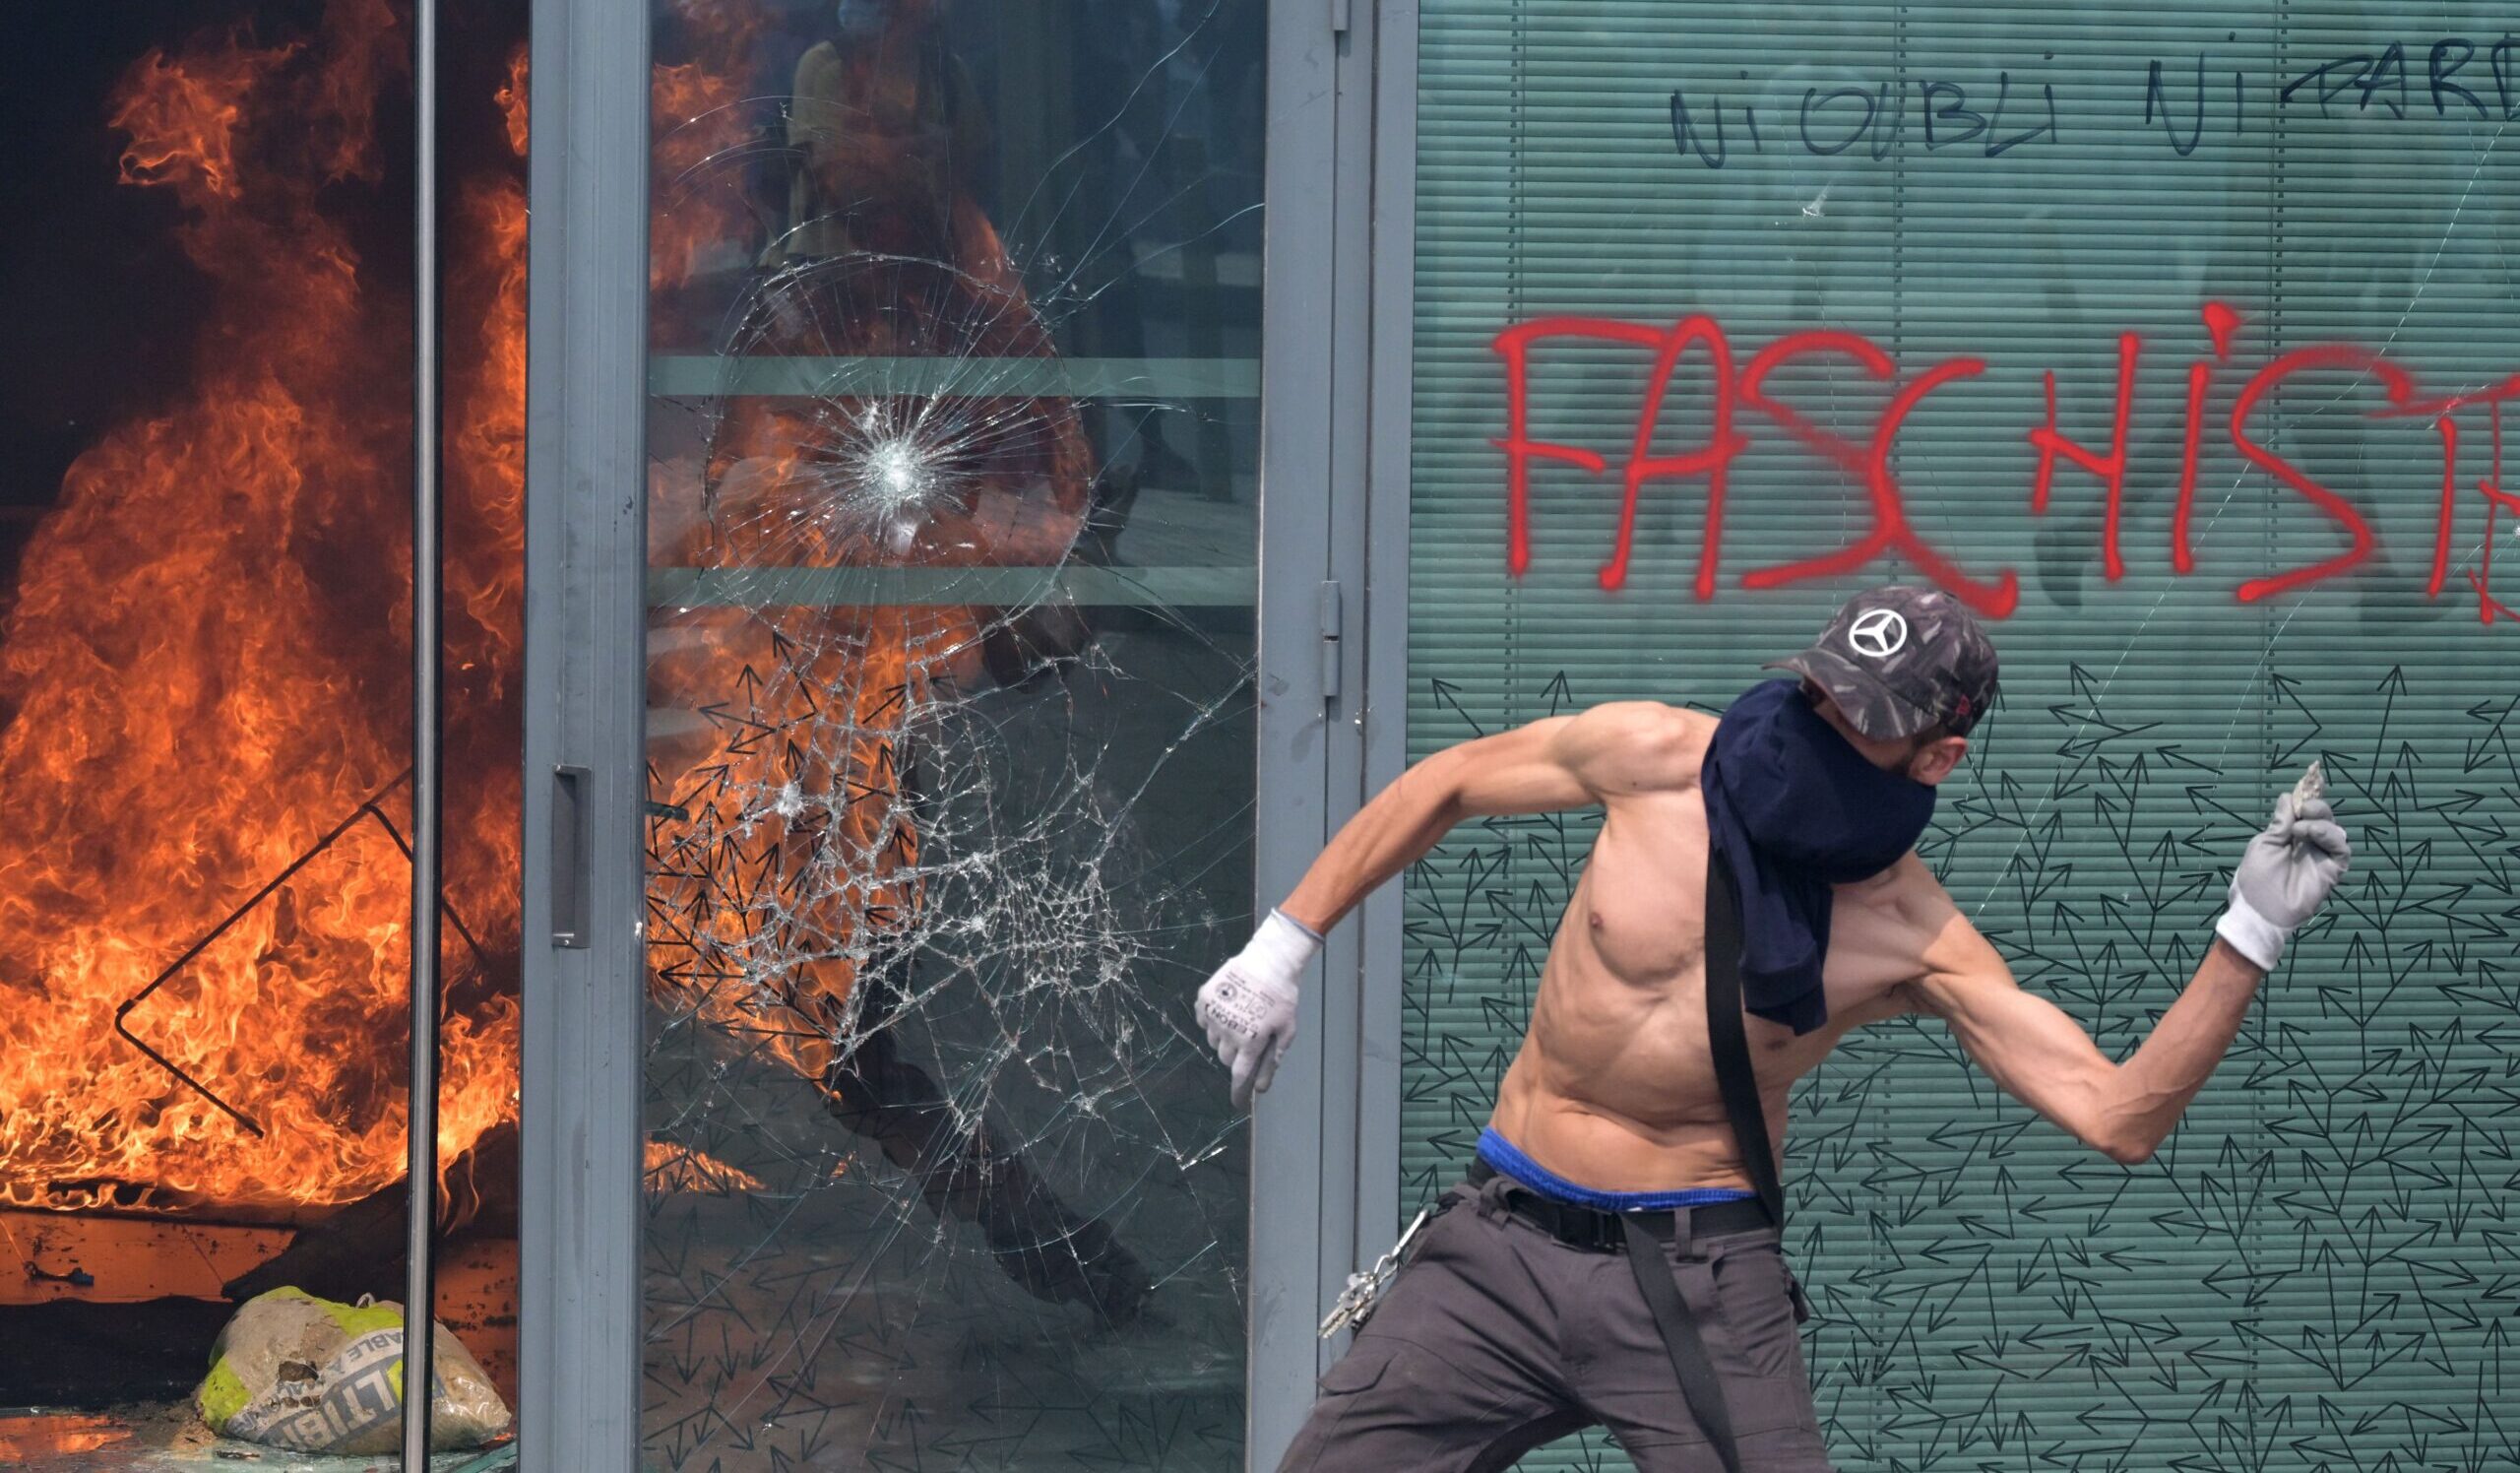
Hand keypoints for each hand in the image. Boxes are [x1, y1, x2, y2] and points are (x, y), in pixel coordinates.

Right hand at [1194, 910, 1320, 1109]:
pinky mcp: (1204, 1000)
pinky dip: (1214, 1021)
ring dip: (1225, 1038)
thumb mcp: (1286, 1031)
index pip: (1240, 1076)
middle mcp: (1228, 1031)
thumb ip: (1272, 1061)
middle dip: (1237, 1056)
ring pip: (1214, 1041)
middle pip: (1226, 1059)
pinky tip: (1229, 1008)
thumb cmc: (1282, 996)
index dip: (1238, 1093)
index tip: (1237, 1104)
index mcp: (1250, 1041)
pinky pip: (1204, 1021)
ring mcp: (1213, 1015)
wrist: (1268, 960)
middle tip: (1249, 1040)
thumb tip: (1261, 1088)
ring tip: (1241, 1019)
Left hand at [2215, 793, 2350, 968]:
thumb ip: (2280, 823)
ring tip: (2300, 827)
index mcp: (2290, 835)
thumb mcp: (2264, 844)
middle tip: (2302, 807)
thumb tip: (2288, 797)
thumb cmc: (2256, 880)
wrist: (2260, 910)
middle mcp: (2309, 843)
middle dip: (2316, 804)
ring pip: (2335, 828)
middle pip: (2323, 815)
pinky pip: (2342, 847)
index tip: (2314, 771)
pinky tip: (2310, 834)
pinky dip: (2328, 835)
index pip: (2305, 809)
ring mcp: (2322, 856)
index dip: (2311, 791)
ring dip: (2319, 821)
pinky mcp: (2332, 869)